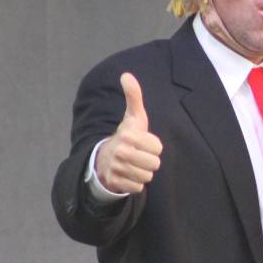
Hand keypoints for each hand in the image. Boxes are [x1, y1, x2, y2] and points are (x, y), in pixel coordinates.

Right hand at [94, 72, 162, 193]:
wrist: (104, 159)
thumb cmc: (126, 136)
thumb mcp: (132, 117)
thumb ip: (134, 96)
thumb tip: (126, 75)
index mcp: (128, 135)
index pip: (158, 148)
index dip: (153, 146)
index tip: (142, 143)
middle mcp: (121, 152)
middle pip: (155, 163)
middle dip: (149, 160)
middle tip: (138, 155)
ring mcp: (117, 169)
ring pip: (147, 176)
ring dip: (143, 172)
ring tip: (133, 164)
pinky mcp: (116, 183)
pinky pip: (139, 187)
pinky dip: (135, 183)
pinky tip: (127, 174)